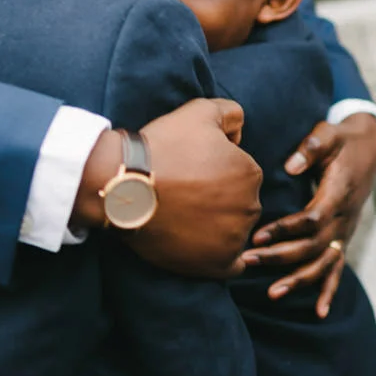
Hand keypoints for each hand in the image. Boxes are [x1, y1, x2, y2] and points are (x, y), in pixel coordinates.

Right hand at [74, 99, 262, 278]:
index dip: (217, 170)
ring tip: (183, 217)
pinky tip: (198, 244)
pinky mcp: (217, 264)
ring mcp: (234, 238)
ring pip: (234, 231)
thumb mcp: (199, 111)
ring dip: (217, 226)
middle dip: (219, 199)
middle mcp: (250, 207)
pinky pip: (231, 264)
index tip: (191, 171)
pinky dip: (219, 256)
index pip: (241, 173)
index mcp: (250, 173)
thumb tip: (239, 131)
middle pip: (239, 203)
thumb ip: (231, 112)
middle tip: (185, 195)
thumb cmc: (161, 148)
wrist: (124, 185)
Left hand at [240, 112, 375, 317]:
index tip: (257, 234)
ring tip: (272, 294)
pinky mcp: (344, 237)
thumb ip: (310, 148)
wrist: (370, 147)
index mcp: (338, 193)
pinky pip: (337, 268)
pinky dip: (329, 290)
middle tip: (247, 261)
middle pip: (313, 246)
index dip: (285, 229)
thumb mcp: (328, 133)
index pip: (311, 218)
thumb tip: (290, 166)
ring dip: (298, 280)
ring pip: (323, 263)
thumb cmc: (341, 139)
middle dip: (280, 258)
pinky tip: (320, 312)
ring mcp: (346, 230)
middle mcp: (344, 217)